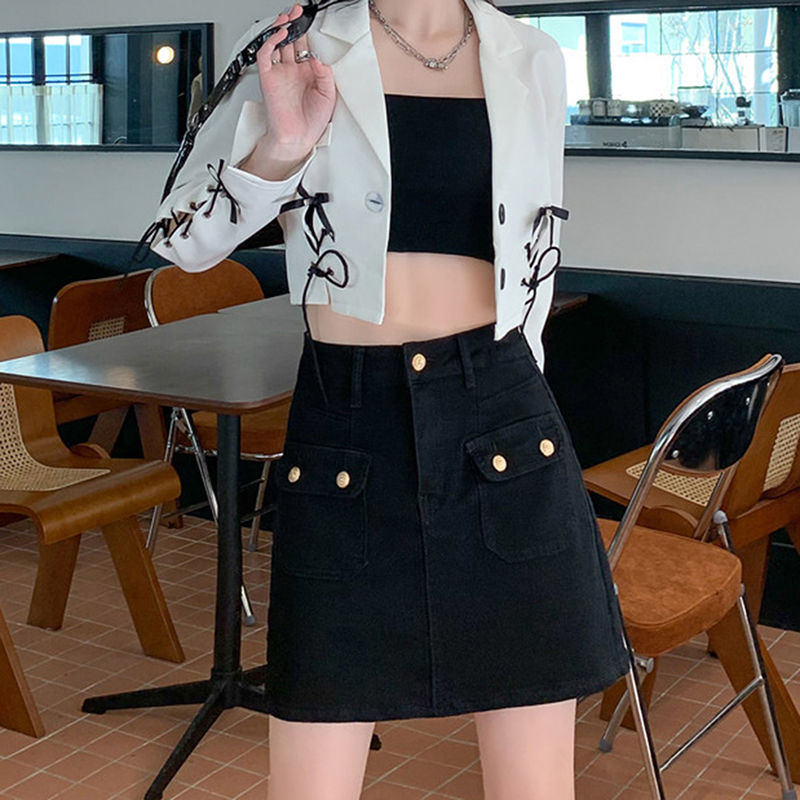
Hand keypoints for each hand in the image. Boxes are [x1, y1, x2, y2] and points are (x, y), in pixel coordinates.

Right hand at [254, 4, 335, 165]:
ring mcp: (280, 73)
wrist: (298, 138)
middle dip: (294, 24)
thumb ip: (325, 75)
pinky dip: (271, 41)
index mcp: (308, 73)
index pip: (306, 46)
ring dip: (282, 28)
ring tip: (289, 17)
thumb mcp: (328, 96)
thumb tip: (317, 57)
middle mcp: (293, 71)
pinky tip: (280, 34)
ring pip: (277, 43)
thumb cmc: (312, 122)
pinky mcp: (268, 77)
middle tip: (298, 11)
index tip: (312, 19)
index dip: (307, 32)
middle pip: (291, 40)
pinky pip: (266, 54)